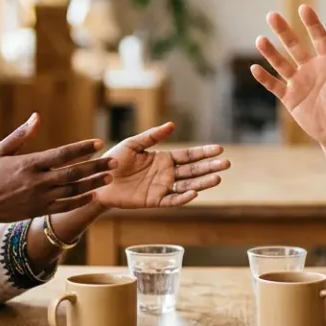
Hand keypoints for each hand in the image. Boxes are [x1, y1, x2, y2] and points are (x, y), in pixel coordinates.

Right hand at [0, 113, 115, 225]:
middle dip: (96, 166)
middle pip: (74, 172)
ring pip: (73, 190)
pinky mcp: (38, 211)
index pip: (62, 154)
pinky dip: (80, 201)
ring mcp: (39, 198)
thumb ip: (21, 135)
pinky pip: (64, 207)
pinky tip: (93, 195)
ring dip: (93, 183)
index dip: (82, 148)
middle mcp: (37, 181)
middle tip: (115, 161)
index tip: (98, 143)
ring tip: (109, 177)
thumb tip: (37, 116)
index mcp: (29, 163)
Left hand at [95, 122, 230, 208]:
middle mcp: (167, 174)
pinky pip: (172, 200)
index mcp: (164, 159)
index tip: (219, 149)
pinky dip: (183, 197)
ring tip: (218, 178)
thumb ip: (152, 136)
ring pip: (187, 185)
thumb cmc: (114, 161)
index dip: (204, 152)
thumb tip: (173, 125)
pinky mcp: (154, 201)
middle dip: (210, 167)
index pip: (189, 156)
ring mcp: (162, 188)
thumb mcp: (133, 144)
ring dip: (203, 183)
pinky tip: (194, 192)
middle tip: (227, 163)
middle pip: (193, 170)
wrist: (99, 181)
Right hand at [252, 5, 325, 149]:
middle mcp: (310, 67)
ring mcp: (298, 82)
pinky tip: (255, 68)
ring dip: (270, 52)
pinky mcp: (290, 98)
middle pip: (294, 46)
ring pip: (281, 64)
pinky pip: (274, 86)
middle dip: (283, 31)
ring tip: (260, 39)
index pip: (318, 38)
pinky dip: (265, 78)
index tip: (304, 8)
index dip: (312, 24)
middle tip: (271, 15)